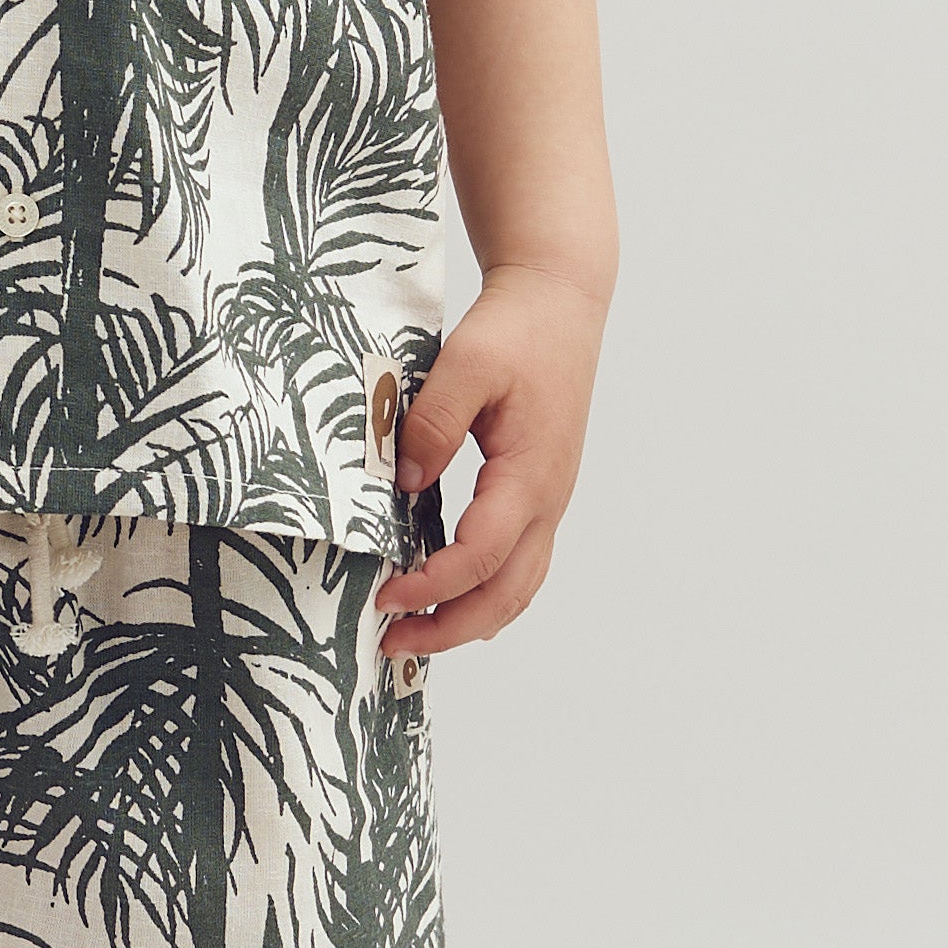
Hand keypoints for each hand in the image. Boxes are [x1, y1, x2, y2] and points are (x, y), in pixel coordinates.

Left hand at [375, 265, 605, 671]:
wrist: (561, 303)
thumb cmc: (518, 330)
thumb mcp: (466, 365)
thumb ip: (433, 425)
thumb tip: (403, 482)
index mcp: (530, 474)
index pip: (482, 555)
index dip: (433, 585)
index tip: (386, 595)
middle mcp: (548, 499)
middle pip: (508, 593)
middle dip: (451, 627)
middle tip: (392, 644)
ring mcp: (549, 500)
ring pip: (519, 586)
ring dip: (470, 618)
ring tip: (416, 634)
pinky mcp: (539, 493)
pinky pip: (519, 563)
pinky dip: (486, 593)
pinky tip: (449, 597)